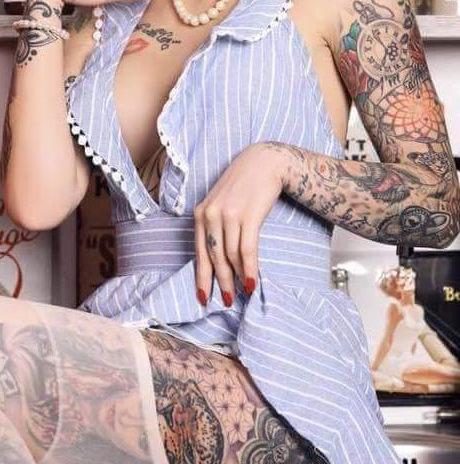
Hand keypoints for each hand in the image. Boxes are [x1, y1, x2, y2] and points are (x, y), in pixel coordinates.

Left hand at [193, 142, 288, 307]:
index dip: (201, 277)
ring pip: (231, 256)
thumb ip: (215, 226)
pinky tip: (253, 281)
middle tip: (226, 301)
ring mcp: (228, 215)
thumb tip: (219, 260)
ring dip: (238, 278)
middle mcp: (210, 214)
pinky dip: (250, 269)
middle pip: (214, 257)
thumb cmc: (243, 186)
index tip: (203, 297)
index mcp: (201, 213)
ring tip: (243, 292)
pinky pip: (247, 250)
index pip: (199, 252)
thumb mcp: (220, 203)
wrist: (264, 162)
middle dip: (220, 282)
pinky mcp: (248, 216)